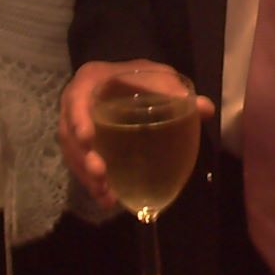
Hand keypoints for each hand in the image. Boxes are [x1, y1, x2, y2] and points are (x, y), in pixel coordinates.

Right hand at [59, 59, 214, 205]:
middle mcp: (74, 105)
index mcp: (89, 82)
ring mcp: (74, 126)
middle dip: (83, 156)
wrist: (123, 80)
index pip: (76, 99)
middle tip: (100, 174)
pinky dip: (92, 183)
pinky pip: (79, 165)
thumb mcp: (155, 75)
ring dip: (86, 176)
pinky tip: (107, 198)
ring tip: (105, 194)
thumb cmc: (137, 76)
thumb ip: (173, 89)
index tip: (87, 139)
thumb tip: (205, 108)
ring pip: (73, 154)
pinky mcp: (80, 145)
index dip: (78, 119)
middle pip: (69, 134)